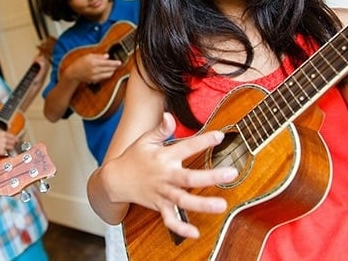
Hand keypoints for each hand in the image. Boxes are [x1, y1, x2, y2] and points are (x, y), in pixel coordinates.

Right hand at [0, 123, 17, 155]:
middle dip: (15, 143)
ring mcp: (3, 146)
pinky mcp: (1, 152)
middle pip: (13, 142)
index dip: (15, 138)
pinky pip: (6, 153)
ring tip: (12, 148)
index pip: (12, 136)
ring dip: (12, 148)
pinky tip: (6, 153)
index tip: (17, 139)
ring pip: (11, 147)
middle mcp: (4, 140)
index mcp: (2, 133)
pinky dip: (6, 153)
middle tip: (16, 144)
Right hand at [65, 53, 121, 83]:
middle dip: (115, 67)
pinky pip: (104, 77)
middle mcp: (94, 69)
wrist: (74, 73)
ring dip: (112, 71)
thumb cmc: (80, 62)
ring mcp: (95, 75)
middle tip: (118, 64)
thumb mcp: (88, 56)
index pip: (107, 63)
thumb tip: (107, 56)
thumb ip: (98, 56)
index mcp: (93, 62)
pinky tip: (108, 71)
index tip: (119, 62)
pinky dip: (107, 74)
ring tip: (113, 68)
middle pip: (109, 69)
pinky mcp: (95, 80)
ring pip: (108, 74)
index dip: (114, 63)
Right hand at [105, 113, 237, 238]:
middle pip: (189, 178)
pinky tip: (195, 233)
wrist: (116, 179)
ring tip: (221, 205)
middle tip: (231, 173)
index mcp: (164, 157)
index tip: (220, 136)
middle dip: (211, 176)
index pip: (186, 147)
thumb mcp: (145, 140)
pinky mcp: (159, 206)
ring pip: (183, 201)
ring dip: (202, 204)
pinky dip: (181, 228)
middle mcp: (165, 175)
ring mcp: (162, 193)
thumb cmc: (134, 157)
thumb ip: (160, 129)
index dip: (204, 141)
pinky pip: (170, 220)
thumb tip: (169, 116)